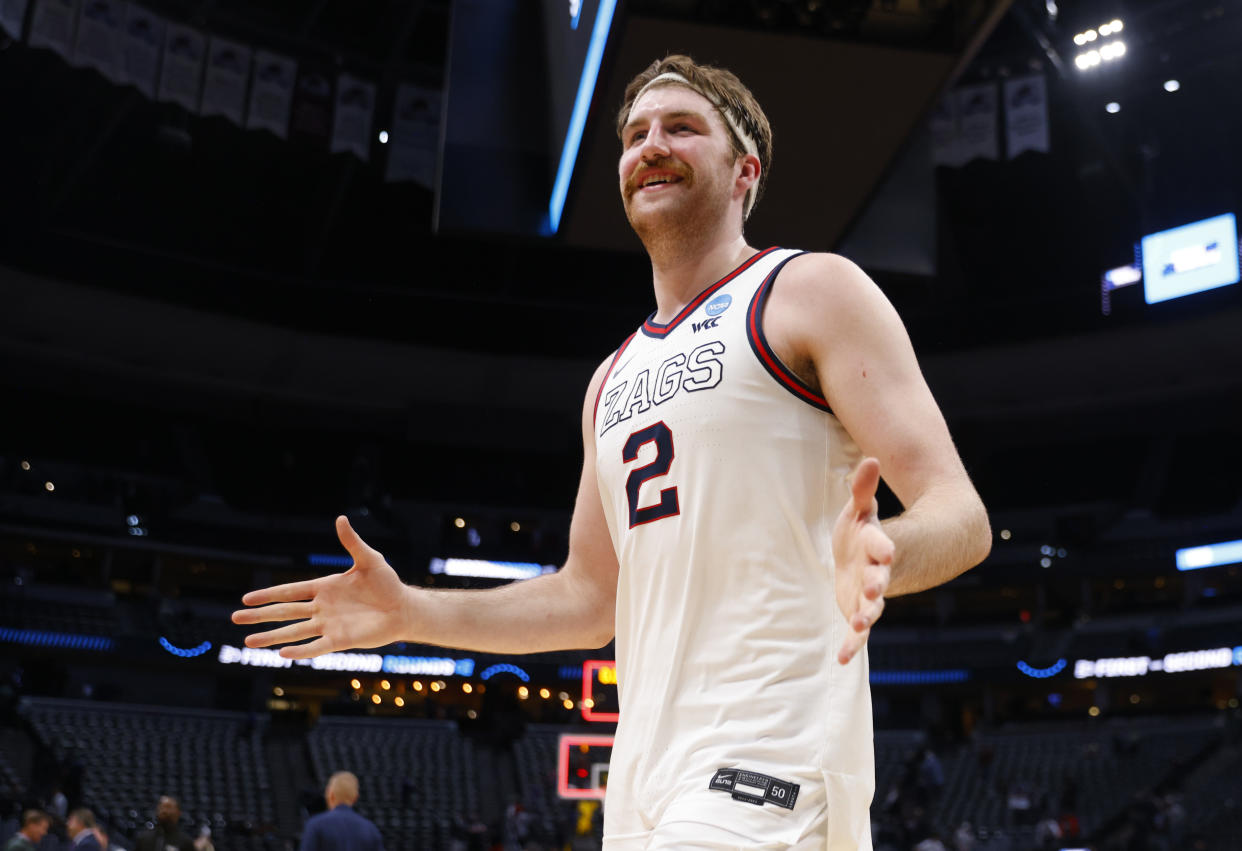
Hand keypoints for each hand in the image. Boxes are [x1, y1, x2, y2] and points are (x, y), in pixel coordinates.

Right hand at [231, 516, 413, 657]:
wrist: (403, 608)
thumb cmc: (387, 583)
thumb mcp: (369, 559)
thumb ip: (352, 542)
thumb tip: (340, 519)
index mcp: (324, 587)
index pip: (290, 591)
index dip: (268, 594)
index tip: (246, 597)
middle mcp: (321, 608)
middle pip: (284, 612)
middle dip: (260, 616)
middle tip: (235, 618)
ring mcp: (329, 625)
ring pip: (294, 632)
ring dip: (271, 637)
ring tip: (248, 642)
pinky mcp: (340, 640)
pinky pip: (316, 646)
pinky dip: (300, 651)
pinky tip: (282, 654)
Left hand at [832, 457, 893, 664]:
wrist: (880, 559)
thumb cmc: (864, 530)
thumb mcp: (862, 509)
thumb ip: (863, 488)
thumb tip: (870, 458)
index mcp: (877, 544)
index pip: (881, 543)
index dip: (882, 546)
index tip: (887, 549)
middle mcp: (878, 571)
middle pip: (879, 577)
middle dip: (877, 582)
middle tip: (874, 588)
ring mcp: (871, 593)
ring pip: (871, 607)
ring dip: (866, 615)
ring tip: (858, 624)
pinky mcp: (862, 609)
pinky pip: (860, 631)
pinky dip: (853, 645)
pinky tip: (841, 659)